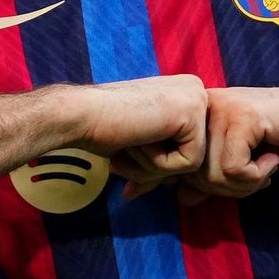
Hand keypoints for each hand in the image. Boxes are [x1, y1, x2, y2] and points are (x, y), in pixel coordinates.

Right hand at [73, 75, 208, 198]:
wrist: (82, 114)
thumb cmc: (105, 128)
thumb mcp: (143, 146)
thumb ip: (161, 162)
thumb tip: (175, 187)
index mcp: (185, 94)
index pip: (188, 146)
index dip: (157, 162)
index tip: (128, 151)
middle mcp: (196, 90)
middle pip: (193, 155)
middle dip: (157, 167)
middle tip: (127, 150)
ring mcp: (197, 99)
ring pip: (193, 163)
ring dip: (156, 166)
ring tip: (132, 142)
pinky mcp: (192, 114)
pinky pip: (189, 163)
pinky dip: (159, 163)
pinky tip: (139, 139)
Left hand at [190, 85, 278, 199]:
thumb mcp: (244, 163)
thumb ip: (214, 178)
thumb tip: (182, 200)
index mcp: (200, 113)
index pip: (184, 166)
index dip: (209, 185)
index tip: (241, 178)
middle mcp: (206, 105)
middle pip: (196, 174)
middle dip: (230, 188)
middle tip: (258, 174)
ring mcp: (223, 107)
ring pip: (215, 174)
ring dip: (247, 182)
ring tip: (267, 164)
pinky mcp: (243, 116)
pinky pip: (235, 169)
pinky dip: (258, 174)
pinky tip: (274, 156)